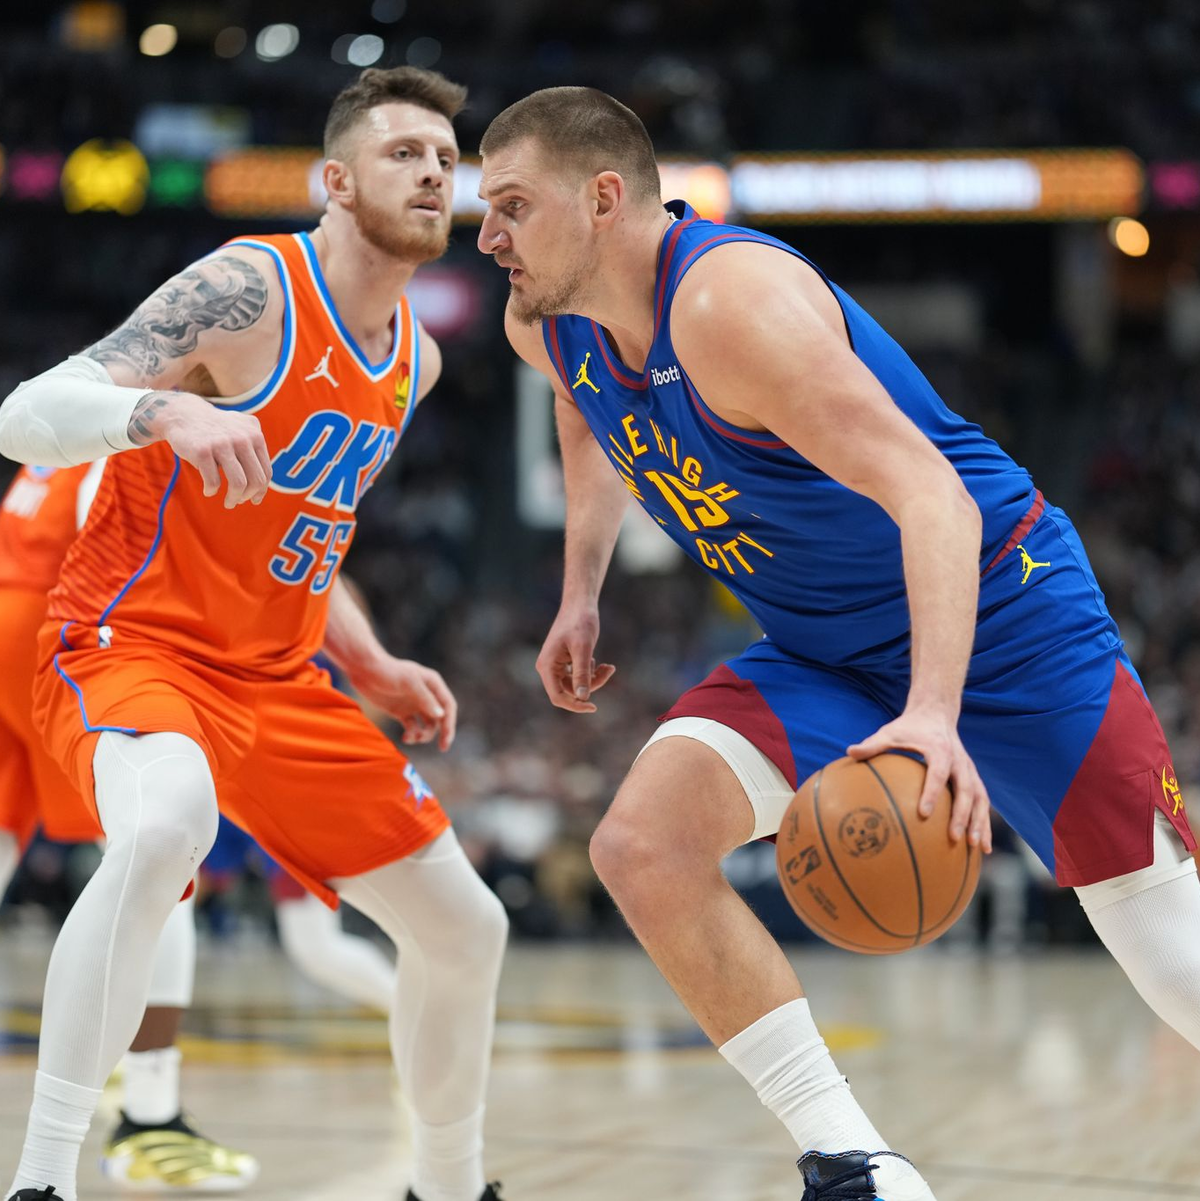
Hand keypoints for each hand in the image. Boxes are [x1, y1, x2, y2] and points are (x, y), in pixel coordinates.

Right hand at [132, 392, 271, 507]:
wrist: (183, 414)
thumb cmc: (215, 430)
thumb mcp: (240, 432)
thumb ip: (254, 452)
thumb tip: (260, 490)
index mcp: (255, 435)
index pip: (266, 471)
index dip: (261, 490)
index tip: (254, 499)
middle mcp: (242, 438)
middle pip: (256, 480)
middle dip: (248, 496)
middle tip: (239, 502)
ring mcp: (222, 444)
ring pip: (239, 484)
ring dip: (234, 499)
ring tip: (229, 503)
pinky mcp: (203, 451)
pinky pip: (214, 482)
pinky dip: (212, 491)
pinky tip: (208, 491)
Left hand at [350, 657, 456, 750]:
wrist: (364, 670)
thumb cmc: (388, 671)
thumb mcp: (408, 682)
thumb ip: (425, 698)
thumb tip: (441, 715)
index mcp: (433, 684)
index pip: (448, 706)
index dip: (450, 723)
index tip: (447, 740)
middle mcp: (426, 695)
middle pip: (441, 717)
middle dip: (442, 733)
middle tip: (442, 747)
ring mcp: (414, 704)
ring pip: (427, 725)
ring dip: (424, 735)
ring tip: (413, 738)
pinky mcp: (401, 712)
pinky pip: (412, 727)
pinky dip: (412, 735)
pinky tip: (405, 738)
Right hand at [535, 603, 615, 712]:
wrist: (580, 604)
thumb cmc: (580, 623)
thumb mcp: (583, 649)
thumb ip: (582, 674)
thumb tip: (583, 698)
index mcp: (547, 666)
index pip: (557, 696)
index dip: (575, 705)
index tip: (594, 706)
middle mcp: (548, 668)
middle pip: (570, 692)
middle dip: (591, 685)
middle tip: (608, 670)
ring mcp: (556, 665)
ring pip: (576, 685)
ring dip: (594, 679)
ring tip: (608, 666)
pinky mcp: (565, 662)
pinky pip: (578, 677)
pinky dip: (591, 672)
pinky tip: (601, 662)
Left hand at [847, 708, 991, 850]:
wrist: (936, 714)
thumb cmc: (910, 727)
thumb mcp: (890, 732)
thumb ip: (873, 744)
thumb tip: (849, 752)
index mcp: (939, 750)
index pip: (937, 773)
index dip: (931, 792)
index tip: (923, 812)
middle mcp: (960, 761)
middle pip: (965, 790)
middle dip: (961, 814)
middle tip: (953, 837)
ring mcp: (970, 770)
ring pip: (980, 798)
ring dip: (979, 822)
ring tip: (976, 847)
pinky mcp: (973, 778)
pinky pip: (982, 802)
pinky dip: (984, 823)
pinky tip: (983, 847)